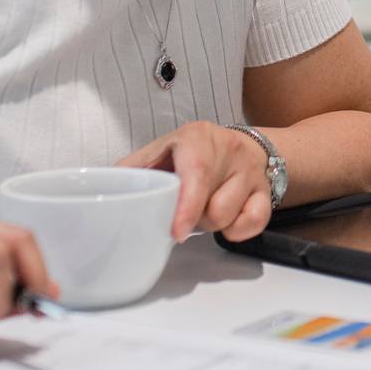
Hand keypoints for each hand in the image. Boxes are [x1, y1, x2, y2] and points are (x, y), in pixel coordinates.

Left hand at [118, 121, 274, 240]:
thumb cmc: (193, 153)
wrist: (243, 146)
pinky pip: (256, 222)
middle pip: (213, 205)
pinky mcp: (266, 192)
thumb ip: (134, 168)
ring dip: (213, 225)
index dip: (187, 205)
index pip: (198, 171)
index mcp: (198, 137)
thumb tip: (104, 185)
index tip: (177, 232)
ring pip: (231, 216)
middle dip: (194, 220)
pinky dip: (238, 230)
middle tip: (184, 214)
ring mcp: (251, 172)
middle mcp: (230, 150)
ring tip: (204, 211)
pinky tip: (227, 220)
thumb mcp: (162, 151)